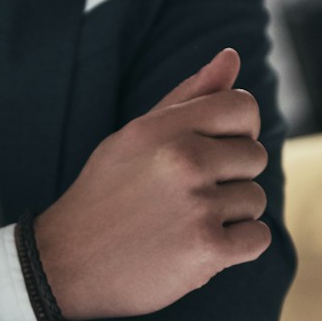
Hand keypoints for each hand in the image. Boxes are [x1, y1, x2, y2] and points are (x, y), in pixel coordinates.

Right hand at [34, 47, 270, 320]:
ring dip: (230, 216)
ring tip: (186, 224)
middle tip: (188, 198)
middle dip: (231, 178)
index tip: (213, 153)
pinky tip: (200, 248)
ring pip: (255, 200)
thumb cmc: (106, 196)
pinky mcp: (207, 249)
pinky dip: (237, 247)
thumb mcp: (136, 137)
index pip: (243, 107)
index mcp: (164, 128)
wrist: (64, 265)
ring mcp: (196, 205)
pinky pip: (258, 238)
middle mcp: (182, 159)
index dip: (238, 131)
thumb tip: (232, 55)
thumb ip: (187, 97)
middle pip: (255, 156)